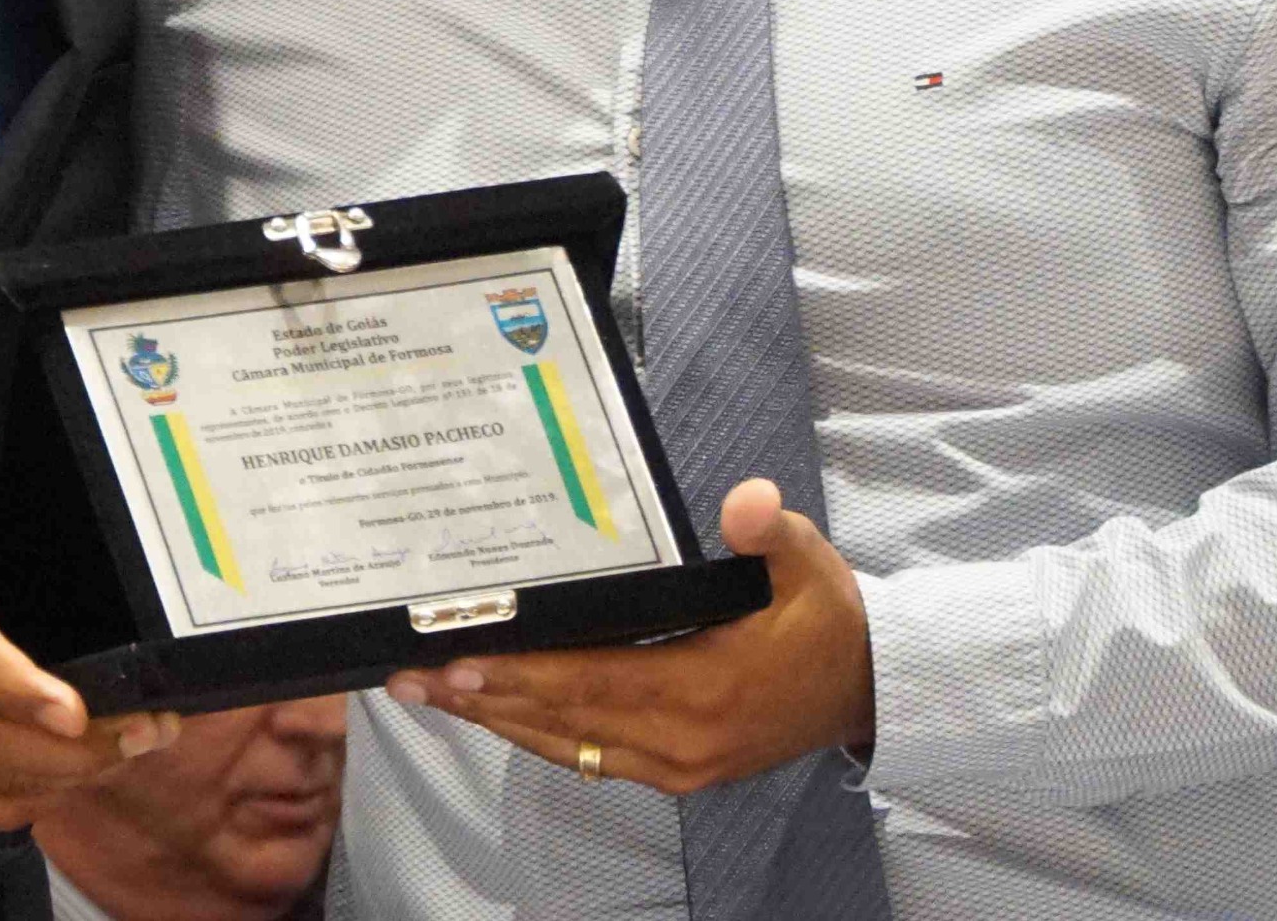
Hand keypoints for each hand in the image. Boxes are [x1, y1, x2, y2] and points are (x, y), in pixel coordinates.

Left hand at [383, 479, 870, 795]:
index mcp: (707, 687)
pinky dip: (535, 736)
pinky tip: (492, 715)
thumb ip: (770, 532)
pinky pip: (587, 757)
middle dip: (485, 699)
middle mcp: (682, 739)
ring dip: (496, 721)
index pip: (596, 681)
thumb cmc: (827, 621)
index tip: (462, 662)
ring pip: (566, 745)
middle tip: (413, 677)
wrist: (863, 691)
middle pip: (564, 719)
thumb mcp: (809, 564)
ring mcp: (675, 765)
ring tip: (429, 694)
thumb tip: (747, 503)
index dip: (527, 674)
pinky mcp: (673, 773)